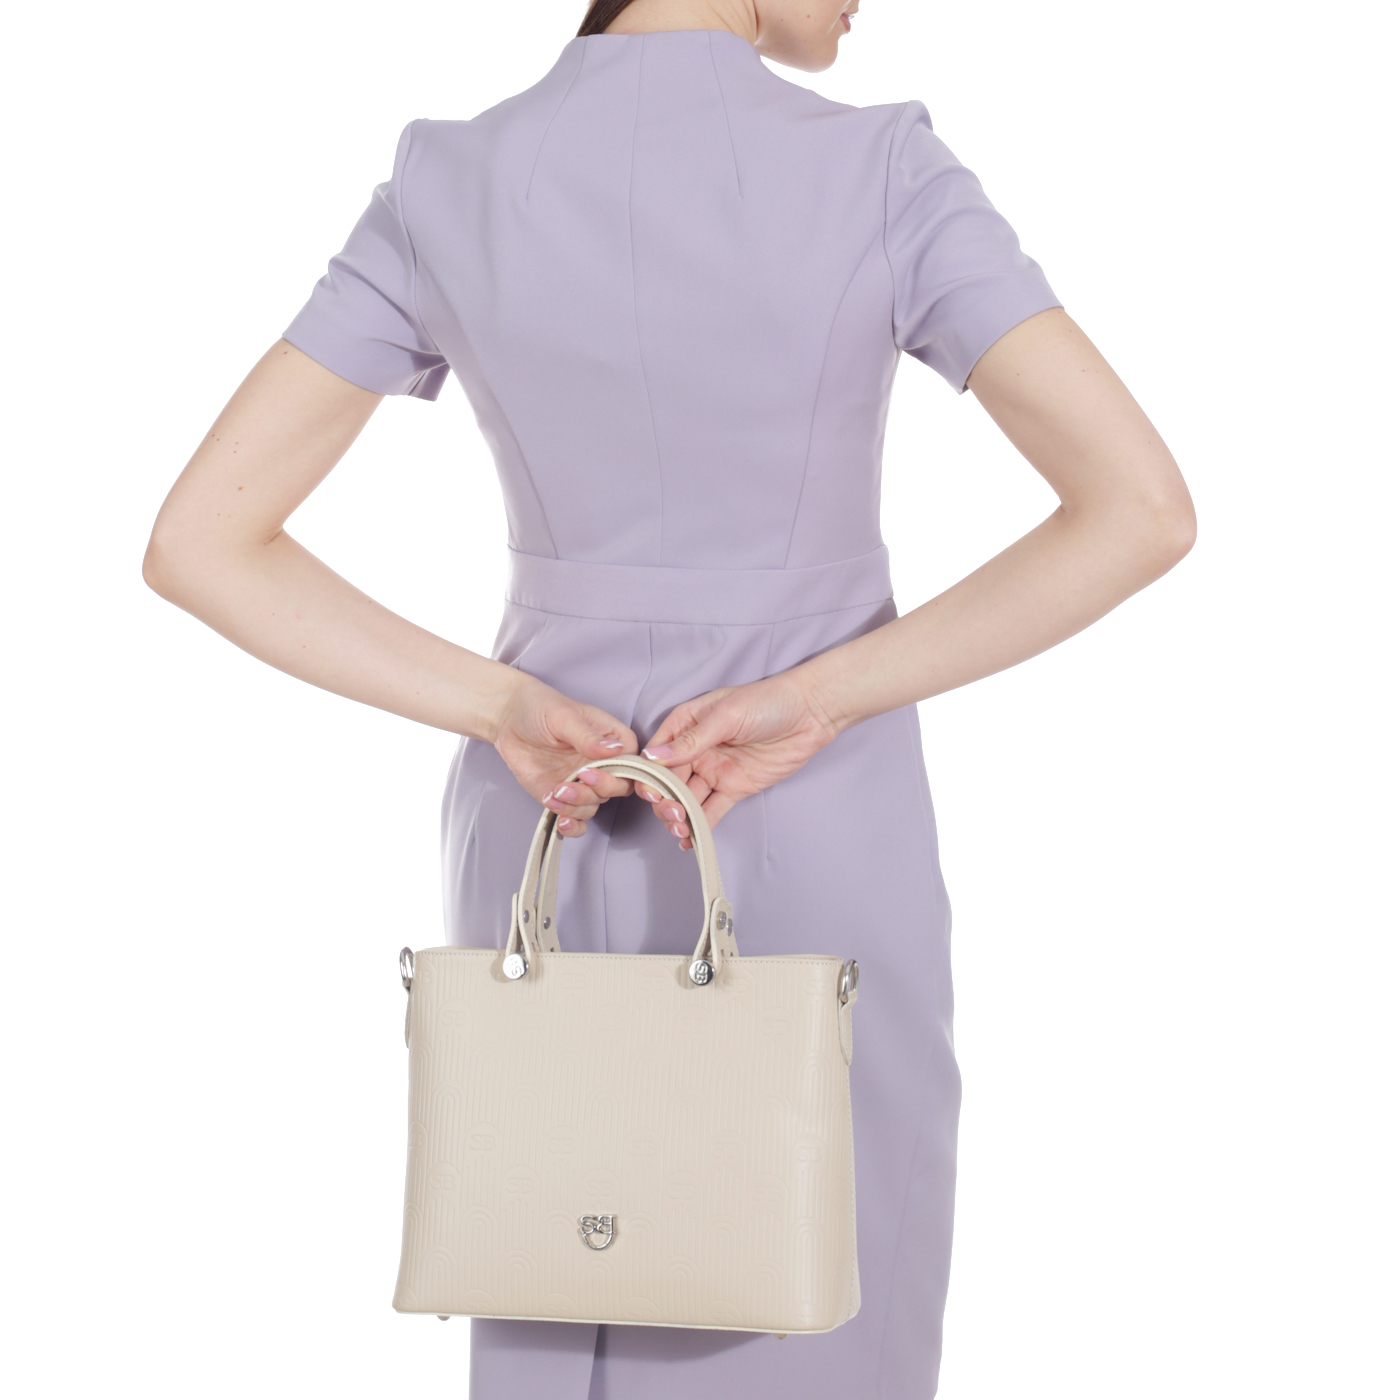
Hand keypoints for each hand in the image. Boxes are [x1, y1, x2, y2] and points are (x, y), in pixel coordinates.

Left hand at [493, 673, 638, 836]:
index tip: (595, 770)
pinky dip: (572, 825)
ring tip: (556, 791)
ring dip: (577, 805)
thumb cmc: (540, 708)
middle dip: (597, 789)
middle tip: (577, 778)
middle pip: (617, 789)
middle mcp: (602, 764)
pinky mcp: (564, 797)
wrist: (509, 720)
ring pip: (594, 806)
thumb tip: (615, 750)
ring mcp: (583, 783)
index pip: (632, 763)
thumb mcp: (565, 717)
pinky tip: (560, 820)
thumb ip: (588, 737)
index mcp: (612, 740)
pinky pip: (577, 820)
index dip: (621, 773)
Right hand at [636, 669, 839, 847]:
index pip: (657, 754)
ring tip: (680, 828)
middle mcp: (696, 749)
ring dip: (679, 816)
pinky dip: (700, 826)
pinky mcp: (734, 788)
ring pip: (687, 798)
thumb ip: (691, 740)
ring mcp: (714, 770)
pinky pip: (712, 810)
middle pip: (669, 781)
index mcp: (686, 724)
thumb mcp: (726, 715)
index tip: (650, 792)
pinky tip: (690, 841)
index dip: (650, 775)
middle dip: (664, 800)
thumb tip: (654, 756)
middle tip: (671, 812)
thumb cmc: (768, 701)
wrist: (810, 713)